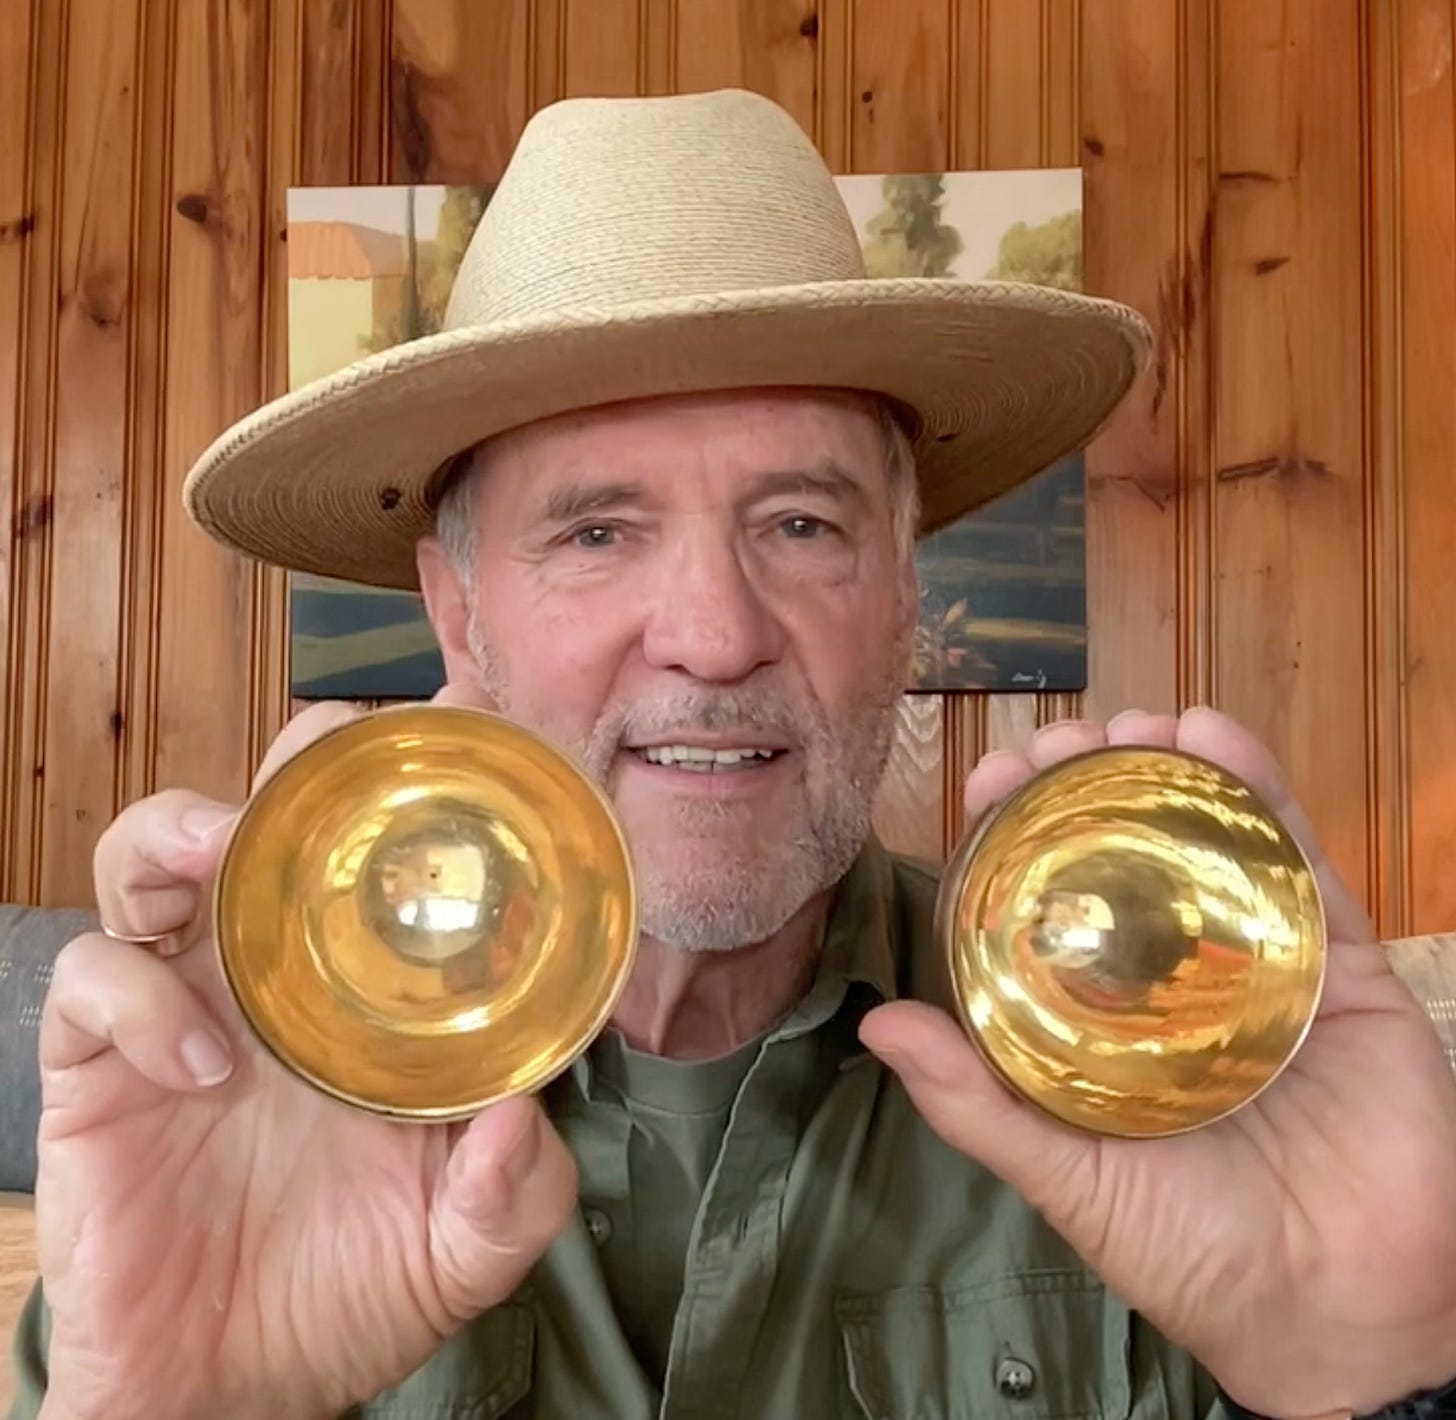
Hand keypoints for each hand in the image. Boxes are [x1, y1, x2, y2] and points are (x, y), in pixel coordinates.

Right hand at [34, 692, 576, 1419]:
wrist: (224, 1392)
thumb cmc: (346, 1296)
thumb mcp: (462, 1248)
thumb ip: (515, 1193)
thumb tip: (526, 1113)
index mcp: (362, 989)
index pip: (380, 848)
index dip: (412, 785)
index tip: (466, 738)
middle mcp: (272, 968)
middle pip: (266, 808)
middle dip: (298, 761)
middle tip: (336, 761)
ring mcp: (183, 1002)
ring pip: (151, 852)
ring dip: (184, 827)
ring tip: (224, 849)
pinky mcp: (100, 1062)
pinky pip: (93, 980)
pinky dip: (140, 998)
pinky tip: (200, 1064)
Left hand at [860, 706, 1455, 1418]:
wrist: (1346, 1312)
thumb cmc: (1194, 1255)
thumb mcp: (1068, 1180)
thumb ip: (977, 1107)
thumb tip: (876, 1027)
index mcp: (1103, 1018)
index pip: (1047, 899)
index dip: (1015, 831)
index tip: (991, 777)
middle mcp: (1173, 978)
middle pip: (1127, 851)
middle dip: (1092, 781)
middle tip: (1063, 742)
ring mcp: (1260, 963)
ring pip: (1211, 839)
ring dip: (1173, 765)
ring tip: (1139, 720)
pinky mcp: (1341, 966)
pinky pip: (1302, 865)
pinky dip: (1264, 794)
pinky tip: (1220, 740)